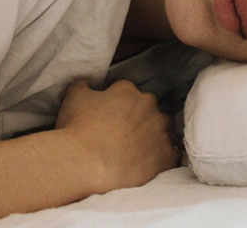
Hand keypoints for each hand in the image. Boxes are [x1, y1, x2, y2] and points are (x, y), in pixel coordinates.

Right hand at [54, 79, 178, 193]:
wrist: (85, 164)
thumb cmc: (77, 129)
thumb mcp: (74, 98)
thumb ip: (83, 85)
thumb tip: (87, 83)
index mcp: (128, 91)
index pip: (127, 92)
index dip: (118, 104)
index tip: (110, 117)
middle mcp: (149, 107)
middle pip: (149, 109)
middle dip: (140, 118)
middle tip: (124, 134)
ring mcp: (160, 132)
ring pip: (165, 130)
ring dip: (155, 136)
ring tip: (140, 150)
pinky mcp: (166, 156)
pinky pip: (172, 155)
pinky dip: (164, 158)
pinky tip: (151, 164)